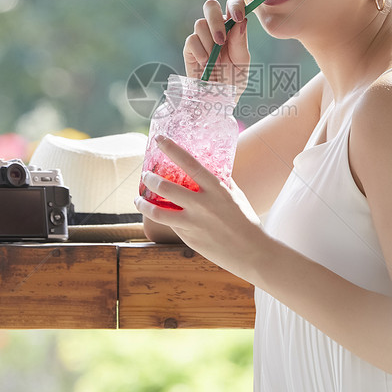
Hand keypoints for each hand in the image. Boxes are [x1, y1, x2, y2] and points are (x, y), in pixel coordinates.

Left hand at [134, 135, 262, 276]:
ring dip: (143, 203)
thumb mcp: (236, 196)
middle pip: (166, 187)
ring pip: (158, 212)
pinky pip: (169, 225)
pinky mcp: (188, 238)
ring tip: (139, 199)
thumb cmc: (246, 222)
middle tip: (145, 174)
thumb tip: (211, 167)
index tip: (159, 139)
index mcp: (217, 189)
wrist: (252, 253)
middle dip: (150, 178)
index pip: (190, 164)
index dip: (172, 149)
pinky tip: (157, 214)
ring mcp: (193, 223)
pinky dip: (161, 217)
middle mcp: (203, 205)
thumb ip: (222, 181)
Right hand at [183, 0, 250, 96]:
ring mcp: (202, 38)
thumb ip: (240, 43)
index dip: (235, 5)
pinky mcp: (189, 49)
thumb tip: (241, 21)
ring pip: (200, 24)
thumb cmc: (233, 82)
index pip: (233, 5)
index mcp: (233, 28)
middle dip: (215, 19)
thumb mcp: (242, 64)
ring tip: (216, 62)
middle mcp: (216, 29)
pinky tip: (206, 64)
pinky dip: (200, 52)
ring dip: (210, 44)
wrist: (217, 101)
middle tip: (221, 39)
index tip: (238, 17)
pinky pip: (191, 40)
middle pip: (210, 6)